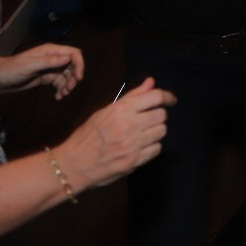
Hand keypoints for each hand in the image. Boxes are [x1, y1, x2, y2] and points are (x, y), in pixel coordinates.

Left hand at [0, 44, 84, 99]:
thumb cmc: (12, 69)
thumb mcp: (30, 65)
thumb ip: (49, 61)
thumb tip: (68, 59)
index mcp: (50, 51)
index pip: (73, 53)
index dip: (79, 64)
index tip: (78, 78)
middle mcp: (52, 58)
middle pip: (72, 65)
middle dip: (73, 77)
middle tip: (68, 89)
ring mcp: (49, 68)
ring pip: (66, 75)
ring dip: (67, 85)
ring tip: (62, 95)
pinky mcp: (45, 78)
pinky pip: (58, 83)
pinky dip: (60, 90)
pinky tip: (57, 97)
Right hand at [53, 77, 174, 191]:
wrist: (74, 163)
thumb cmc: (88, 135)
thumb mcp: (106, 111)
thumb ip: (132, 96)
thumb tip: (151, 82)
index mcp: (121, 110)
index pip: (156, 97)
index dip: (168, 97)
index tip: (171, 100)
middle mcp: (129, 125)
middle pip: (162, 115)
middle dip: (158, 116)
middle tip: (148, 120)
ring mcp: (133, 144)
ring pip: (161, 131)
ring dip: (155, 132)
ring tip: (142, 134)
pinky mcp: (135, 160)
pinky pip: (157, 149)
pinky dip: (152, 147)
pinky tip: (140, 146)